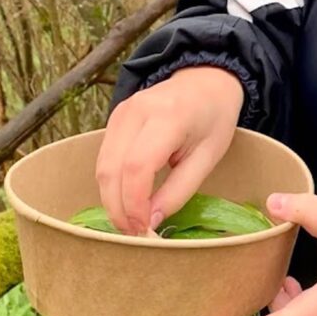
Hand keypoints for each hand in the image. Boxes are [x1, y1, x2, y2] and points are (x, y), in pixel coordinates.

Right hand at [96, 67, 243, 234]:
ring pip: (102, 166)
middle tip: (135, 235)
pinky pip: (104, 158)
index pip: (137, 166)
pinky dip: (112, 185)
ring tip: (131, 223)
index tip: (143, 230)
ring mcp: (121, 111)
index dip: (134, 204)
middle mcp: (137, 110)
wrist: (206, 80)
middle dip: (118, 208)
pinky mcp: (114, 118)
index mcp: (169, 116)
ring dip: (111, 200)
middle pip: (111, 169)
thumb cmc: (215, 118)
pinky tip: (126, 201)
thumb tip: (150, 222)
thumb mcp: (209, 156)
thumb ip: (180, 190)